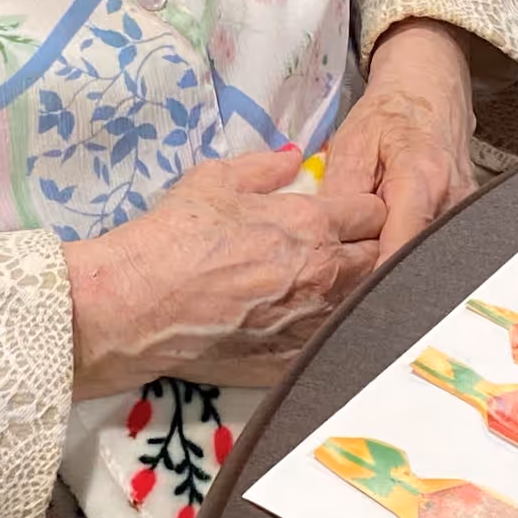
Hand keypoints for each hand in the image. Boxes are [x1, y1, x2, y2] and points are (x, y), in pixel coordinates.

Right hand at [63, 146, 386, 397]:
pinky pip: (335, 341)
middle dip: (371, 247)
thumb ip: (263, 167)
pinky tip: (309, 321)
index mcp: (312, 224)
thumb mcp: (213, 180)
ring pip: (365, 303)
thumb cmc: (172, 238)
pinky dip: (331, 329)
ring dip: (357, 290)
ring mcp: (314, 323)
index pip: (373, 211)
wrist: (136, 306)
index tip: (350, 213)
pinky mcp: (296, 360)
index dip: (364, 208)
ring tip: (329, 285)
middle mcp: (325, 273)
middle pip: (381, 257)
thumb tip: (291, 158)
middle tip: (346, 246)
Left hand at [324, 18, 476, 266]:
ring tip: (362, 260)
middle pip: (415, 261)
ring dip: (392, 264)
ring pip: (424, 259)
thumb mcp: (352, 142)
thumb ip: (341, 191)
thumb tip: (327, 239)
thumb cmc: (390, 114)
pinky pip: (431, 249)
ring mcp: (463, 214)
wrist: (429, 91)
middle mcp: (453, 204)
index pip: (400, 249)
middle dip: (379, 276)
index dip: (373, 279)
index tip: (345, 296)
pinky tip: (383, 247)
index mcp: (422, 180)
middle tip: (345, 283)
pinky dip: (405, 252)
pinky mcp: (463, 221)